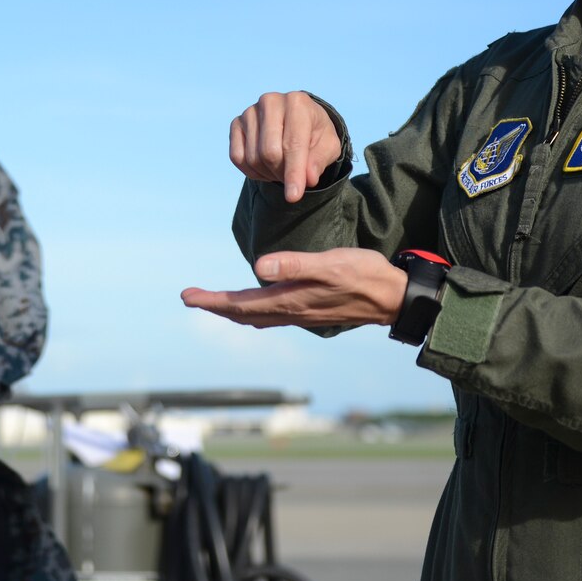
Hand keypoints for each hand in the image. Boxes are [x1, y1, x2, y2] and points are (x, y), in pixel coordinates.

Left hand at [180, 247, 405, 329]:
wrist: (394, 297)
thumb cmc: (365, 275)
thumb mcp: (331, 264)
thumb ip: (295, 266)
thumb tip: (258, 267)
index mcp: (291, 300)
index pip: (241, 304)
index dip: (212, 302)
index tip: (187, 297)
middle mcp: (292, 312)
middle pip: (243, 313)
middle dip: (215, 306)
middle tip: (189, 298)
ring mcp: (301, 313)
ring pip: (256, 316)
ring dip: (232, 309)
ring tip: (213, 302)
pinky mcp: (310, 310)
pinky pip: (271, 315)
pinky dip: (253, 310)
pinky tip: (254, 305)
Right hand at [230, 91, 344, 201]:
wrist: (298, 121)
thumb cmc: (315, 134)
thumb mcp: (329, 146)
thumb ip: (320, 161)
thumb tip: (308, 179)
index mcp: (297, 102)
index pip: (293, 145)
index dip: (293, 173)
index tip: (293, 196)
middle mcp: (270, 102)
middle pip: (269, 153)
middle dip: (282, 174)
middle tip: (293, 178)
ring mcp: (250, 111)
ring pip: (253, 158)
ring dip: (269, 173)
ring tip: (282, 168)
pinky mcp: (236, 123)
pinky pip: (238, 158)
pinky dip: (252, 171)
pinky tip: (266, 167)